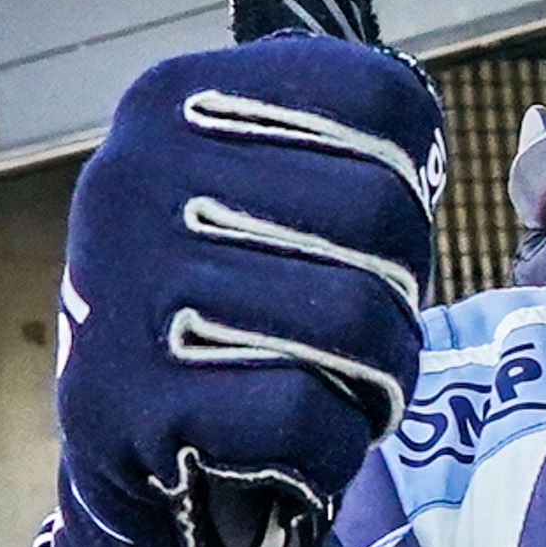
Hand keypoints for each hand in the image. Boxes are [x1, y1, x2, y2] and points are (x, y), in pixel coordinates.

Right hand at [38, 37, 443, 546]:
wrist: (124, 446)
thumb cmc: (225, 300)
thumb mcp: (245, 182)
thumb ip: (332, 135)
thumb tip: (421, 131)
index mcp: (173, 99)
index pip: (378, 98)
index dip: (411, 180)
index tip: (370, 233)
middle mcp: (137, 175)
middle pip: (382, 210)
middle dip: (404, 290)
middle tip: (365, 332)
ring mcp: (132, 289)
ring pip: (357, 317)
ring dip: (381, 375)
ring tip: (342, 388)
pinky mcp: (139, 403)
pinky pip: (308, 418)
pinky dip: (330, 448)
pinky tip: (291, 443)